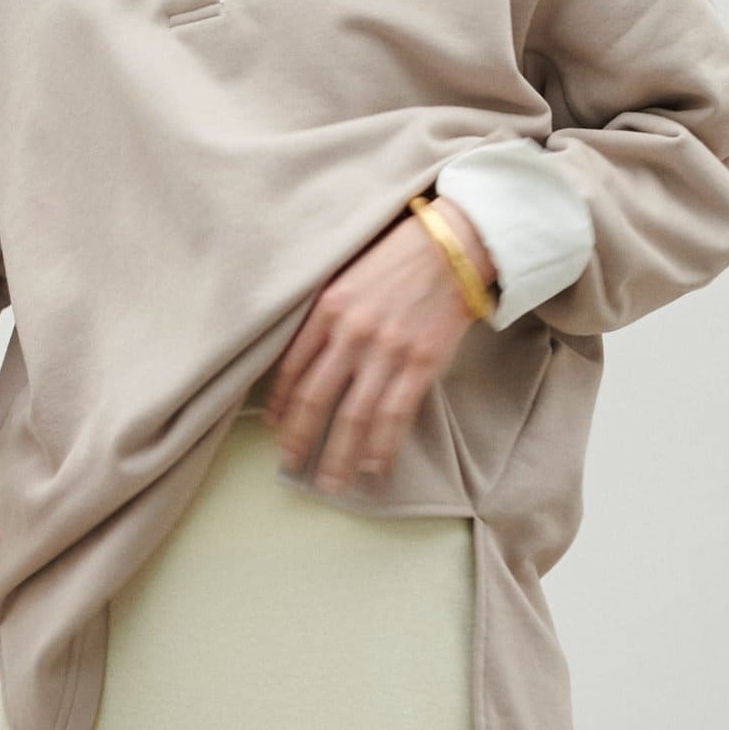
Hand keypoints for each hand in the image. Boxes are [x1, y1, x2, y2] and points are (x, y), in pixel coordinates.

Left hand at [262, 197, 496, 494]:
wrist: (452, 245)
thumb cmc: (398, 255)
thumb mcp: (347, 275)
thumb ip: (325, 313)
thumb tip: (306, 355)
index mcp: (327, 309)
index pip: (292, 367)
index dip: (281, 403)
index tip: (275, 426)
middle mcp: (351, 333)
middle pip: (315, 398)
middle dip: (300, 438)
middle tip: (289, 466)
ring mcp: (387, 351)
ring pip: (353, 416)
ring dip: (339, 455)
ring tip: (330, 484)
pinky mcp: (421, 363)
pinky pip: (395, 415)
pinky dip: (382, 446)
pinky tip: (373, 467)